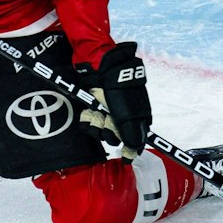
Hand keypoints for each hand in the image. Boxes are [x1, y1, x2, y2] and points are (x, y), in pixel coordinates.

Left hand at [76, 41, 151, 158]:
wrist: (98, 65)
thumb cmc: (116, 87)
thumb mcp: (127, 111)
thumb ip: (131, 131)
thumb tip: (136, 149)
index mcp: (136, 114)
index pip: (135, 137)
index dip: (130, 148)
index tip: (126, 157)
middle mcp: (122, 114)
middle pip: (114, 135)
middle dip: (108, 131)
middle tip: (106, 120)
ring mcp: (107, 110)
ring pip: (100, 130)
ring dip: (96, 124)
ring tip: (95, 112)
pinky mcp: (93, 106)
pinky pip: (88, 122)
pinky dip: (86, 118)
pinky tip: (88, 110)